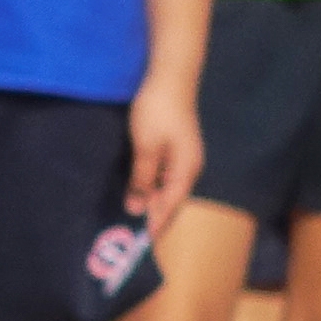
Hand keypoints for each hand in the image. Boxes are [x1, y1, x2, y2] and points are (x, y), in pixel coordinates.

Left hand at [123, 68, 201, 240]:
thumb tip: (136, 208)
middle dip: (153, 215)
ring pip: (167, 187)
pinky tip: (138, 187)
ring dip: (151, 199)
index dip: (156, 224)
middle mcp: (189, 167)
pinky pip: (165, 174)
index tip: (142, 243)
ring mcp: (184, 156)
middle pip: (171, 199)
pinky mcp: (177, 147)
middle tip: (130, 232)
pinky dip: (152, 184)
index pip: (170, 206)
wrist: (170, 76)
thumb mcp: (146, 148)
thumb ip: (142, 180)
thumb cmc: (158, 112)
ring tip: (131, 213)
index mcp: (186, 171)